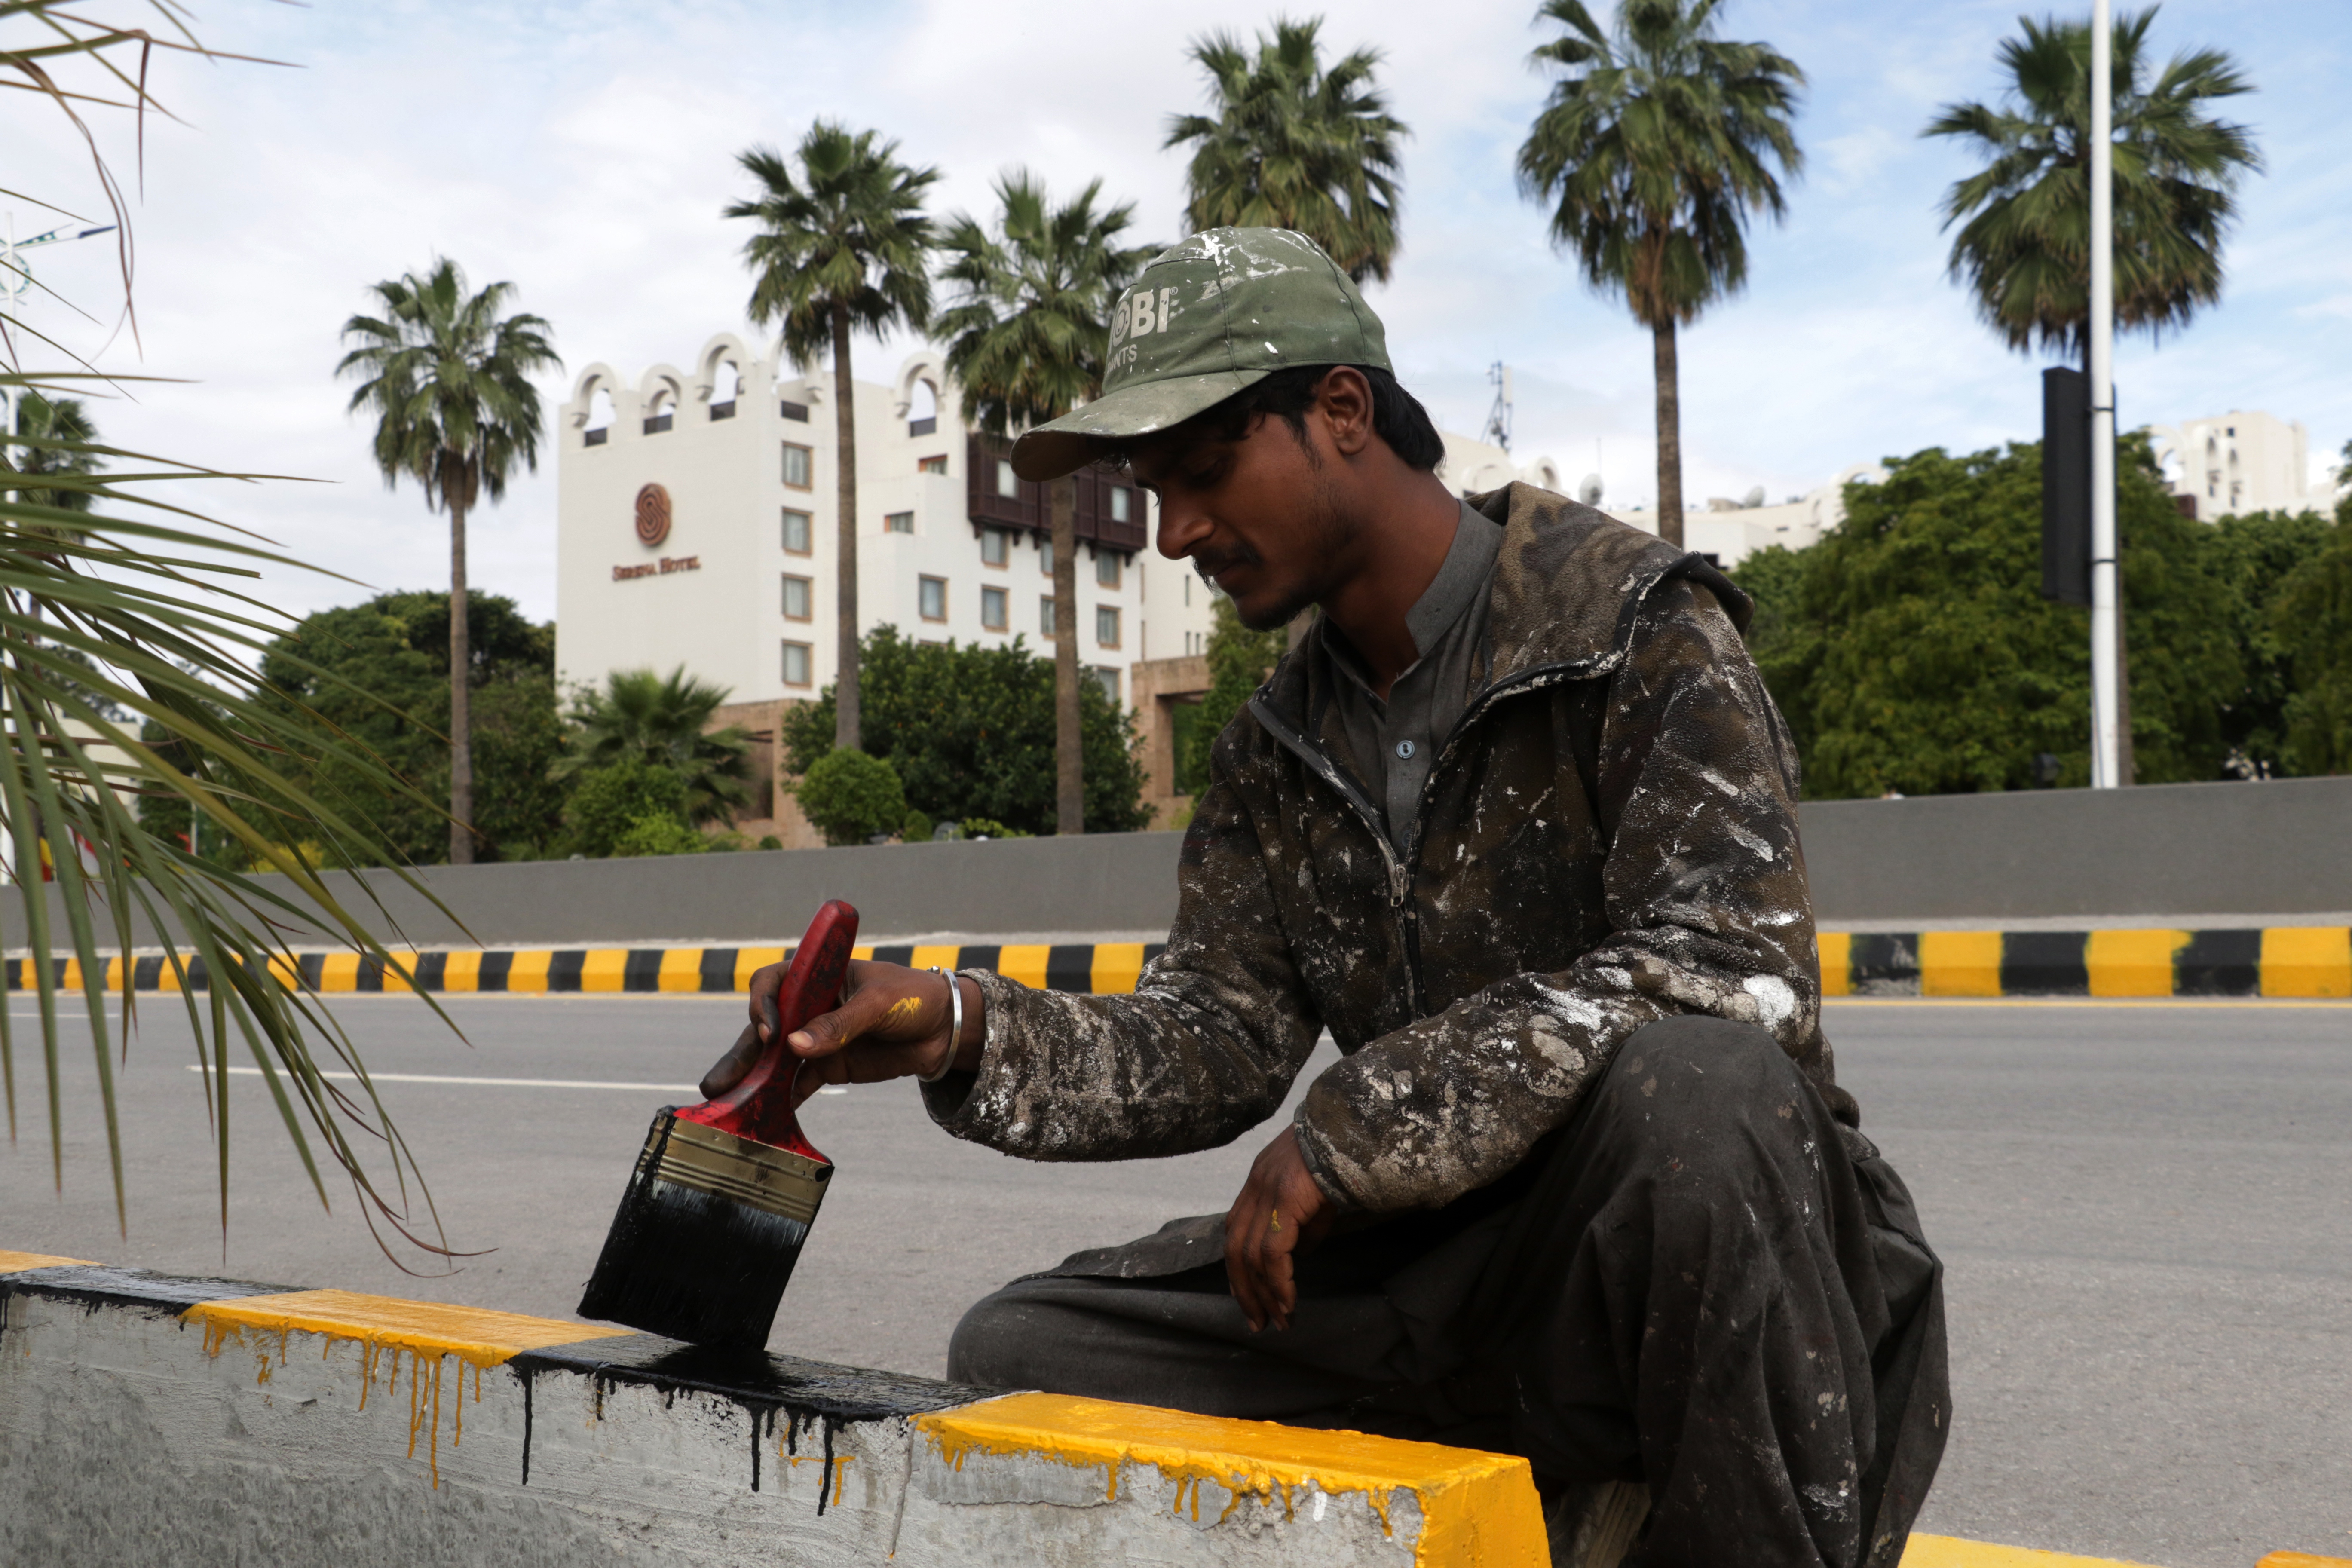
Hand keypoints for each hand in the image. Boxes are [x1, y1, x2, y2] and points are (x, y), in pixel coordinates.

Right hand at [700, 960, 983, 1105]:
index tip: (771, 1030)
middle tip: (715, 1084)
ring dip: (750, 1081)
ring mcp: (815, 1039)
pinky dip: (780, 1099)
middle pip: (765, 1028)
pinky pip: (797, 1084)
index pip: (774, 984)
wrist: (945, 1029)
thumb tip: (795, 1046)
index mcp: (818, 977)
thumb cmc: (914, 998)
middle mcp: (809, 1007)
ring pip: (774, 1060)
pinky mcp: (827, 1066)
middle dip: (740, 1054)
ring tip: (724, 1103)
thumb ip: (839, 1025)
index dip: (764, 1005)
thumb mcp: (879, 1004)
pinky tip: (762, 1117)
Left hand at [1223, 1126, 1332, 1331]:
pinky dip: (1278, 1281)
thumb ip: (1305, 1223)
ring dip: (1262, 1293)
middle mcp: (1255, 1187)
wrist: (1351, 1127)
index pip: (1235, 1230)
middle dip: (1244, 1289)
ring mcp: (1266, 1193)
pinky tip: (1287, 1302)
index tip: (1246, 1294)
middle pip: (1234, 1248)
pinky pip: (1272, 1252)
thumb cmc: (1340, 1156)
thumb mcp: (1317, 1193)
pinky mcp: (1283, 1201)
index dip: (1237, 1266)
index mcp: (1259, 1181)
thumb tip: (1300, 1253)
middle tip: (1257, 1321)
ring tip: (1277, 1321)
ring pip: (1249, 1255)